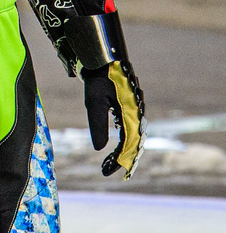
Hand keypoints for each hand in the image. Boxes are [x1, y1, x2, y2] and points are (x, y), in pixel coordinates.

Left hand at [81, 61, 145, 178]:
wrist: (103, 59)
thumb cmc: (98, 79)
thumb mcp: (94, 102)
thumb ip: (98, 125)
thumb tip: (99, 149)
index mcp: (132, 113)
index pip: (128, 144)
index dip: (118, 160)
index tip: (106, 172)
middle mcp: (137, 113)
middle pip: (134, 143)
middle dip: (122, 159)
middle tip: (107, 171)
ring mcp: (135, 110)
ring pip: (134, 137)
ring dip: (124, 152)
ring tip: (110, 164)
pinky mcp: (131, 108)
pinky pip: (131, 129)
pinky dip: (124, 142)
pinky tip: (114, 149)